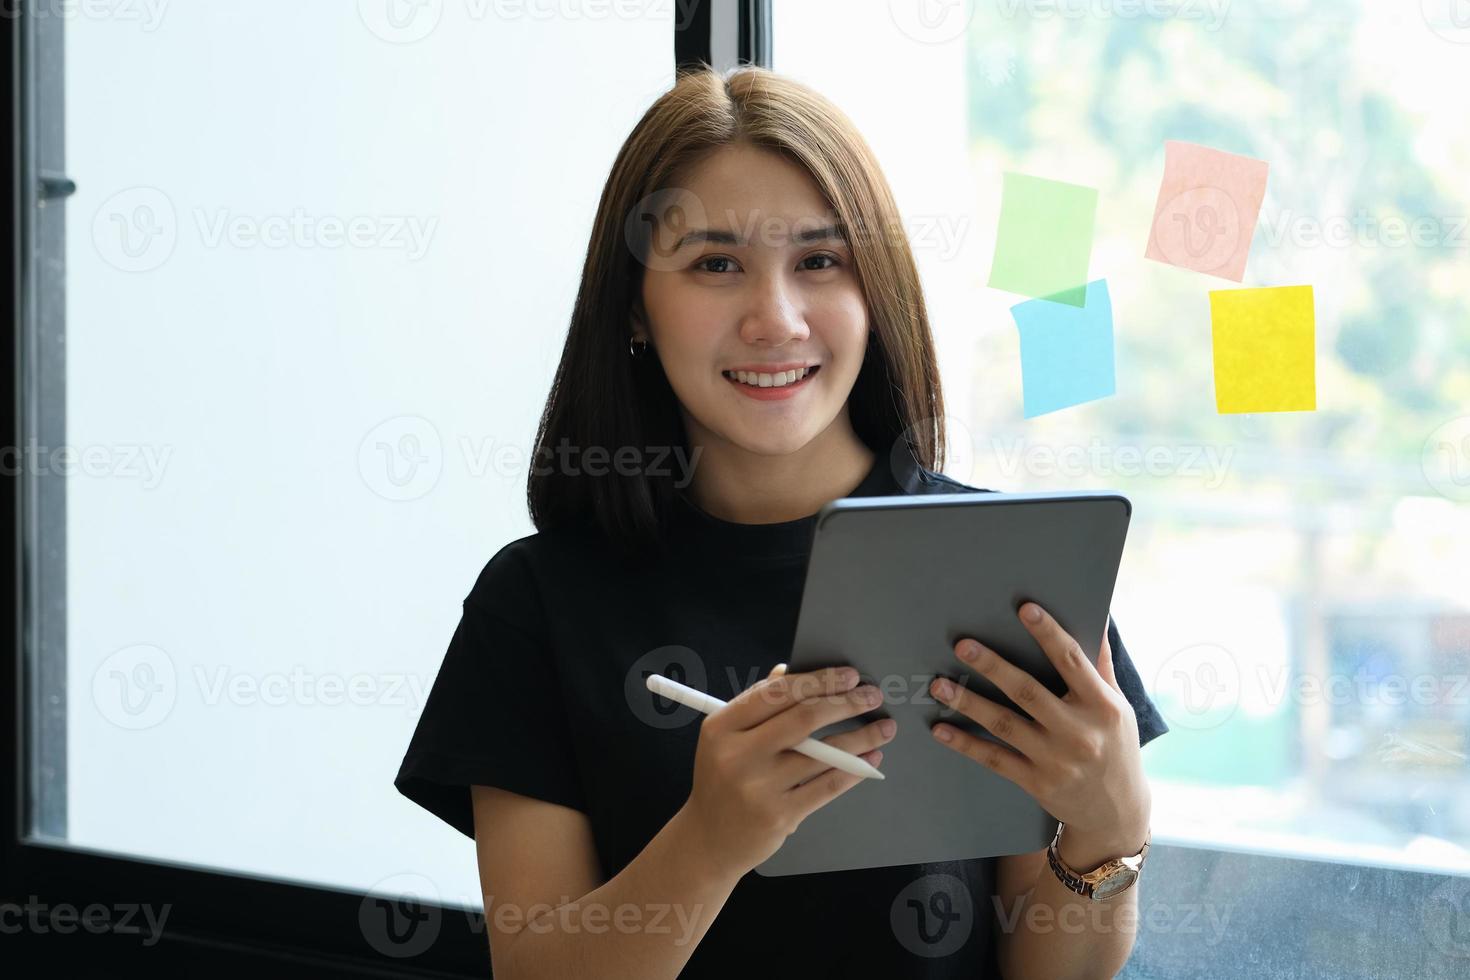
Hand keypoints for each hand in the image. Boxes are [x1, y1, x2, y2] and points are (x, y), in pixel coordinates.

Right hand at [676, 663, 896, 879]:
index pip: (775, 693)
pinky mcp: (780, 815)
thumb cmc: (723, 781)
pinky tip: (871, 759)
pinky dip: (855, 769)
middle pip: (803, 718)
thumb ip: (757, 706)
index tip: (849, 675)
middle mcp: (737, 756)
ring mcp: (759, 788)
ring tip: (884, 728)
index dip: (817, 680)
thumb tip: (789, 671)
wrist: (709, 841)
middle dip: (845, 703)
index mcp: (721, 727)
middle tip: (872, 695)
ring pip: (823, 753)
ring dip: (861, 737)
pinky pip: (827, 785)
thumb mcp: (726, 739)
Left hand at [927, 603, 1149, 853]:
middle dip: (993, 667)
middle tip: (963, 645)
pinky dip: (966, 744)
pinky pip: (995, 759)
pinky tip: (941, 728)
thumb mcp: (1119, 708)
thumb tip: (1099, 619)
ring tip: (939, 684)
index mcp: (1102, 706)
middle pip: (1028, 692)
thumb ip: (1102, 666)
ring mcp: (1056, 760)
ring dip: (969, 703)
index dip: (1048, 634)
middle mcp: (1079, 732)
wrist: (1117, 814)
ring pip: (1005, 725)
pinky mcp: (1037, 783)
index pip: (1072, 661)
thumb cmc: (1116, 748)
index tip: (1025, 609)